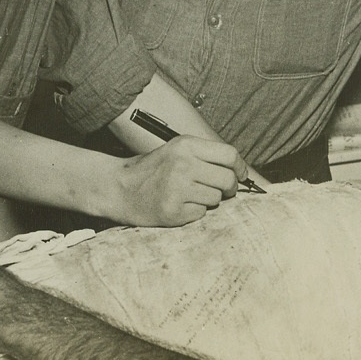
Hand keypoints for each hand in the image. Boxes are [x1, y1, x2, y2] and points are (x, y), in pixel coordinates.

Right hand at [100, 136, 244, 225]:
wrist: (119, 189)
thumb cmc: (153, 170)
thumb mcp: (177, 151)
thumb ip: (206, 156)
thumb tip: (240, 170)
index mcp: (185, 145)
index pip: (229, 155)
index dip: (240, 167)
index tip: (241, 175)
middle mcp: (182, 164)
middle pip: (228, 179)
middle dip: (229, 188)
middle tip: (221, 190)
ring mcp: (177, 188)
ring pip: (216, 198)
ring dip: (209, 200)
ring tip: (190, 195)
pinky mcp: (173, 210)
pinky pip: (202, 213)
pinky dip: (194, 212)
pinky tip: (180, 205)